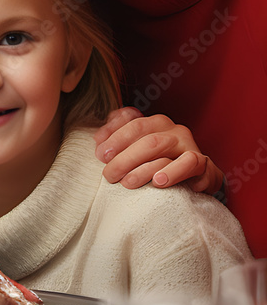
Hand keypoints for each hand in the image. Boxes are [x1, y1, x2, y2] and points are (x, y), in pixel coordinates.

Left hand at [94, 107, 223, 194]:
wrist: (195, 181)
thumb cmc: (157, 164)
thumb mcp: (134, 150)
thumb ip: (115, 139)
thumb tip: (98, 140)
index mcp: (155, 123)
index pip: (131, 121)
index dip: (114, 136)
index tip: (99, 155)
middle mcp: (173, 130)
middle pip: (145, 137)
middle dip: (124, 157)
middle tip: (109, 174)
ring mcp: (189, 146)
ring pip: (164, 149)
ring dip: (144, 168)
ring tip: (128, 183)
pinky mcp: (205, 165)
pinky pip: (192, 164)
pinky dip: (176, 172)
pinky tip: (160, 182)